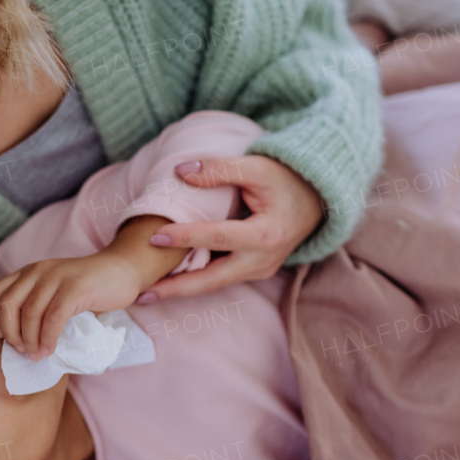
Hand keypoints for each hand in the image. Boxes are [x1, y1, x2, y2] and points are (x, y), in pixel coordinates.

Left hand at [0, 253, 143, 360]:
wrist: (122, 270)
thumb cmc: (89, 288)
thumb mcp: (55, 291)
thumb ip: (38, 304)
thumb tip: (19, 338)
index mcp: (29, 272)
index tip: (3, 337)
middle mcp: (38, 271)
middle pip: (8, 304)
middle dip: (11, 333)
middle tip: (21, 350)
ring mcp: (56, 277)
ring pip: (30, 314)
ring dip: (30, 341)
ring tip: (36, 355)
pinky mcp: (75, 287)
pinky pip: (53, 318)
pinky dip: (48, 338)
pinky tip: (50, 349)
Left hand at [142, 156, 322, 300]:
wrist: (317, 200)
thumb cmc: (285, 180)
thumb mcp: (257, 167)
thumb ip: (219, 169)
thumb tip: (179, 171)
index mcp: (266, 234)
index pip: (218, 237)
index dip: (186, 237)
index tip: (155, 235)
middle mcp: (263, 260)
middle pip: (213, 279)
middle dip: (177, 287)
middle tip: (143, 292)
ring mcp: (260, 270)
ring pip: (215, 283)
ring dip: (182, 289)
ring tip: (148, 293)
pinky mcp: (254, 271)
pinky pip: (221, 278)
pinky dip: (196, 281)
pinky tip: (170, 282)